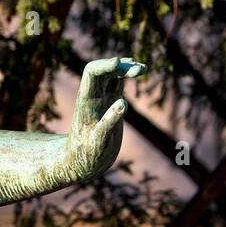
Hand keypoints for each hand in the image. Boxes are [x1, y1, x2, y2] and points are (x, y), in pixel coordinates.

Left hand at [63, 57, 146, 179]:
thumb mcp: (99, 142)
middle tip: (139, 70)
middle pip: (104, 70)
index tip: (119, 63)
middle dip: (121, 66)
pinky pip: (118, 84)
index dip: (105, 65)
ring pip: (113, 75)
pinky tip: (138, 72)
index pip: (92, 73)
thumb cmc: (86, 155)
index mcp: (86, 101)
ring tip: (143, 69)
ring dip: (127, 68)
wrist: (82, 163)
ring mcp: (102, 99)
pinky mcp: (110, 104)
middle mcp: (93, 96)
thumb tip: (123, 103)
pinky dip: (128, 76)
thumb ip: (109, 122)